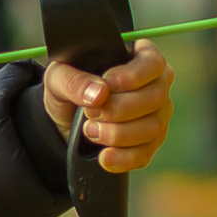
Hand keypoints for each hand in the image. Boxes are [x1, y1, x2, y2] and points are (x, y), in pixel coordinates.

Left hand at [42, 42, 174, 173]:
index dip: (132, 76)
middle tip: (89, 112)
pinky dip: (123, 158)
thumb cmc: (69, 88)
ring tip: (90, 131)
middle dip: (118, 109)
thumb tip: (99, 94)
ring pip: (152, 127)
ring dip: (118, 134)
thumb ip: (74, 80)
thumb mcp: (59, 78)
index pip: (152, 63)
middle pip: (154, 98)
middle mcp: (157, 85)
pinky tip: (104, 157)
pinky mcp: (150, 143)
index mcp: (140, 58)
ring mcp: (158, 115)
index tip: (107, 84)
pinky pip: (145, 153)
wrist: (64, 121)